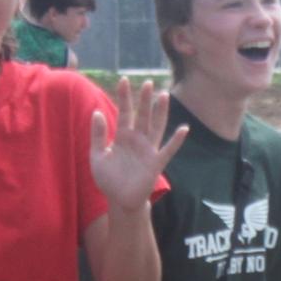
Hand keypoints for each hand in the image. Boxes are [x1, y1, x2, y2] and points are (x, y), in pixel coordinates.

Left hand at [91, 78, 187, 213]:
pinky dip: (176, 140)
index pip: (124, 112)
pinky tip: (183, 129)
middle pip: (142, 115)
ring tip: (164, 95)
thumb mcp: (97, 156)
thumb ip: (97, 136)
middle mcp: (137, 140)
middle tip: (147, 82)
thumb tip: (96, 112)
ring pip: (156, 127)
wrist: (119, 200)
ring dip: (160, 112)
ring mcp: (148, 150)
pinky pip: (168, 150)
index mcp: (123, 136)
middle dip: (144, 99)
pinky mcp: (156, 163)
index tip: (124, 79)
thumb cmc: (108, 179)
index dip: (124, 97)